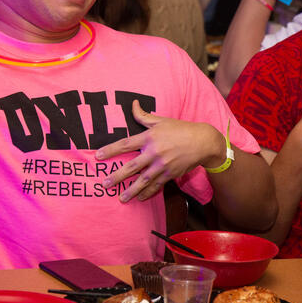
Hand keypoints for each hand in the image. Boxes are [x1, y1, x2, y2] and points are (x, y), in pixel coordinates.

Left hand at [95, 101, 224, 202]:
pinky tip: (140, 198)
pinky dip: (149, 193)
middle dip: (117, 176)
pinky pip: (157, 185)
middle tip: (105, 184)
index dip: (111, 150)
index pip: (126, 144)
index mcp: (150, 137)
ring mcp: (163, 165)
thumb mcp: (162, 120)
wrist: (203, 142)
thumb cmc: (181, 129)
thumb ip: (144, 116)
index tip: (98, 156)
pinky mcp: (171, 174)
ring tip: (121, 198)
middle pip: (132, 166)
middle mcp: (155, 152)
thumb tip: (133, 104)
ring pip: (144, 180)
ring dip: (132, 190)